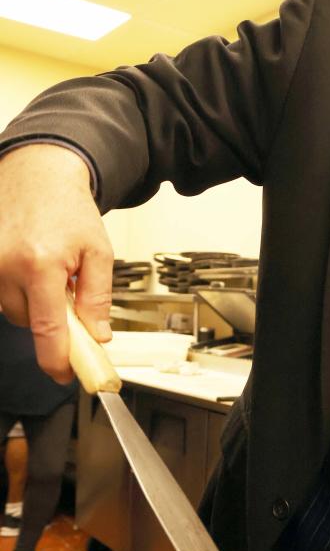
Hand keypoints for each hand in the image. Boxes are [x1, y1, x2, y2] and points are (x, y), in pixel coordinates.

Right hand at [0, 144, 113, 381]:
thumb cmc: (69, 209)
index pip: (47, 329)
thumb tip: (98, 336)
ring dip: (33, 302)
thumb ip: (98, 298)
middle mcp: (5, 265)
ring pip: (13, 310)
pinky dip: (17, 290)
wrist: (37, 174)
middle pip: (29, 323)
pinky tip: (30, 268)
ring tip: (48, 270)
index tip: (65, 376)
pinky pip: (0, 294)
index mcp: (41, 264)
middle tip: (68, 294)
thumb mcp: (99, 252)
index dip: (57, 360)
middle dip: (51, 318)